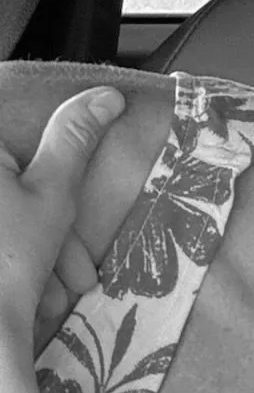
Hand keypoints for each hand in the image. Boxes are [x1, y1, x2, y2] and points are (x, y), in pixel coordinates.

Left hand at [0, 87, 123, 365]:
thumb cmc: (8, 260)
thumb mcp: (53, 193)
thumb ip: (76, 137)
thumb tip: (105, 95)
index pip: (22, 136)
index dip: (56, 168)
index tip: (70, 201)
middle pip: (12, 185)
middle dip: (51, 232)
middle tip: (78, 271)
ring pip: (4, 216)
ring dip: (37, 255)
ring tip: (58, 294)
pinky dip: (11, 259)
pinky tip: (32, 297)